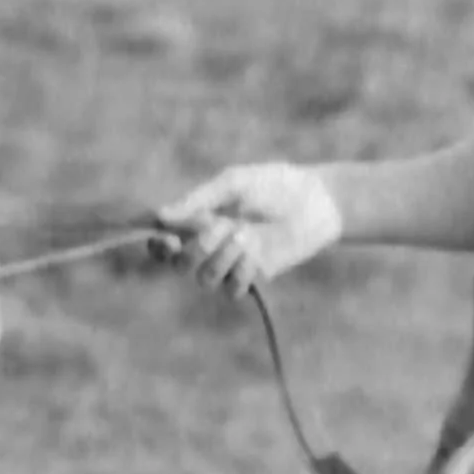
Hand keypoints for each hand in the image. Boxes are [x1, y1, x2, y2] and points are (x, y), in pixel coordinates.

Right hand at [152, 162, 342, 297]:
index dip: (157, 244)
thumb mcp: (233, 183)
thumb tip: (161, 215)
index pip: (163, 239)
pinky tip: (255, 252)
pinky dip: (240, 271)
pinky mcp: (254, 276)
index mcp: (198, 219)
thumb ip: (198, 200)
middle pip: (179, 264)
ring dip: (220, 258)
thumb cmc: (273, 184)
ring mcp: (231, 262)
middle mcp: (210, 243)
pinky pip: (233, 289)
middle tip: (214, 229)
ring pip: (204, 279)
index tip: (167, 237)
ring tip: (245, 235)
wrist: (316, 201)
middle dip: (192, 250)